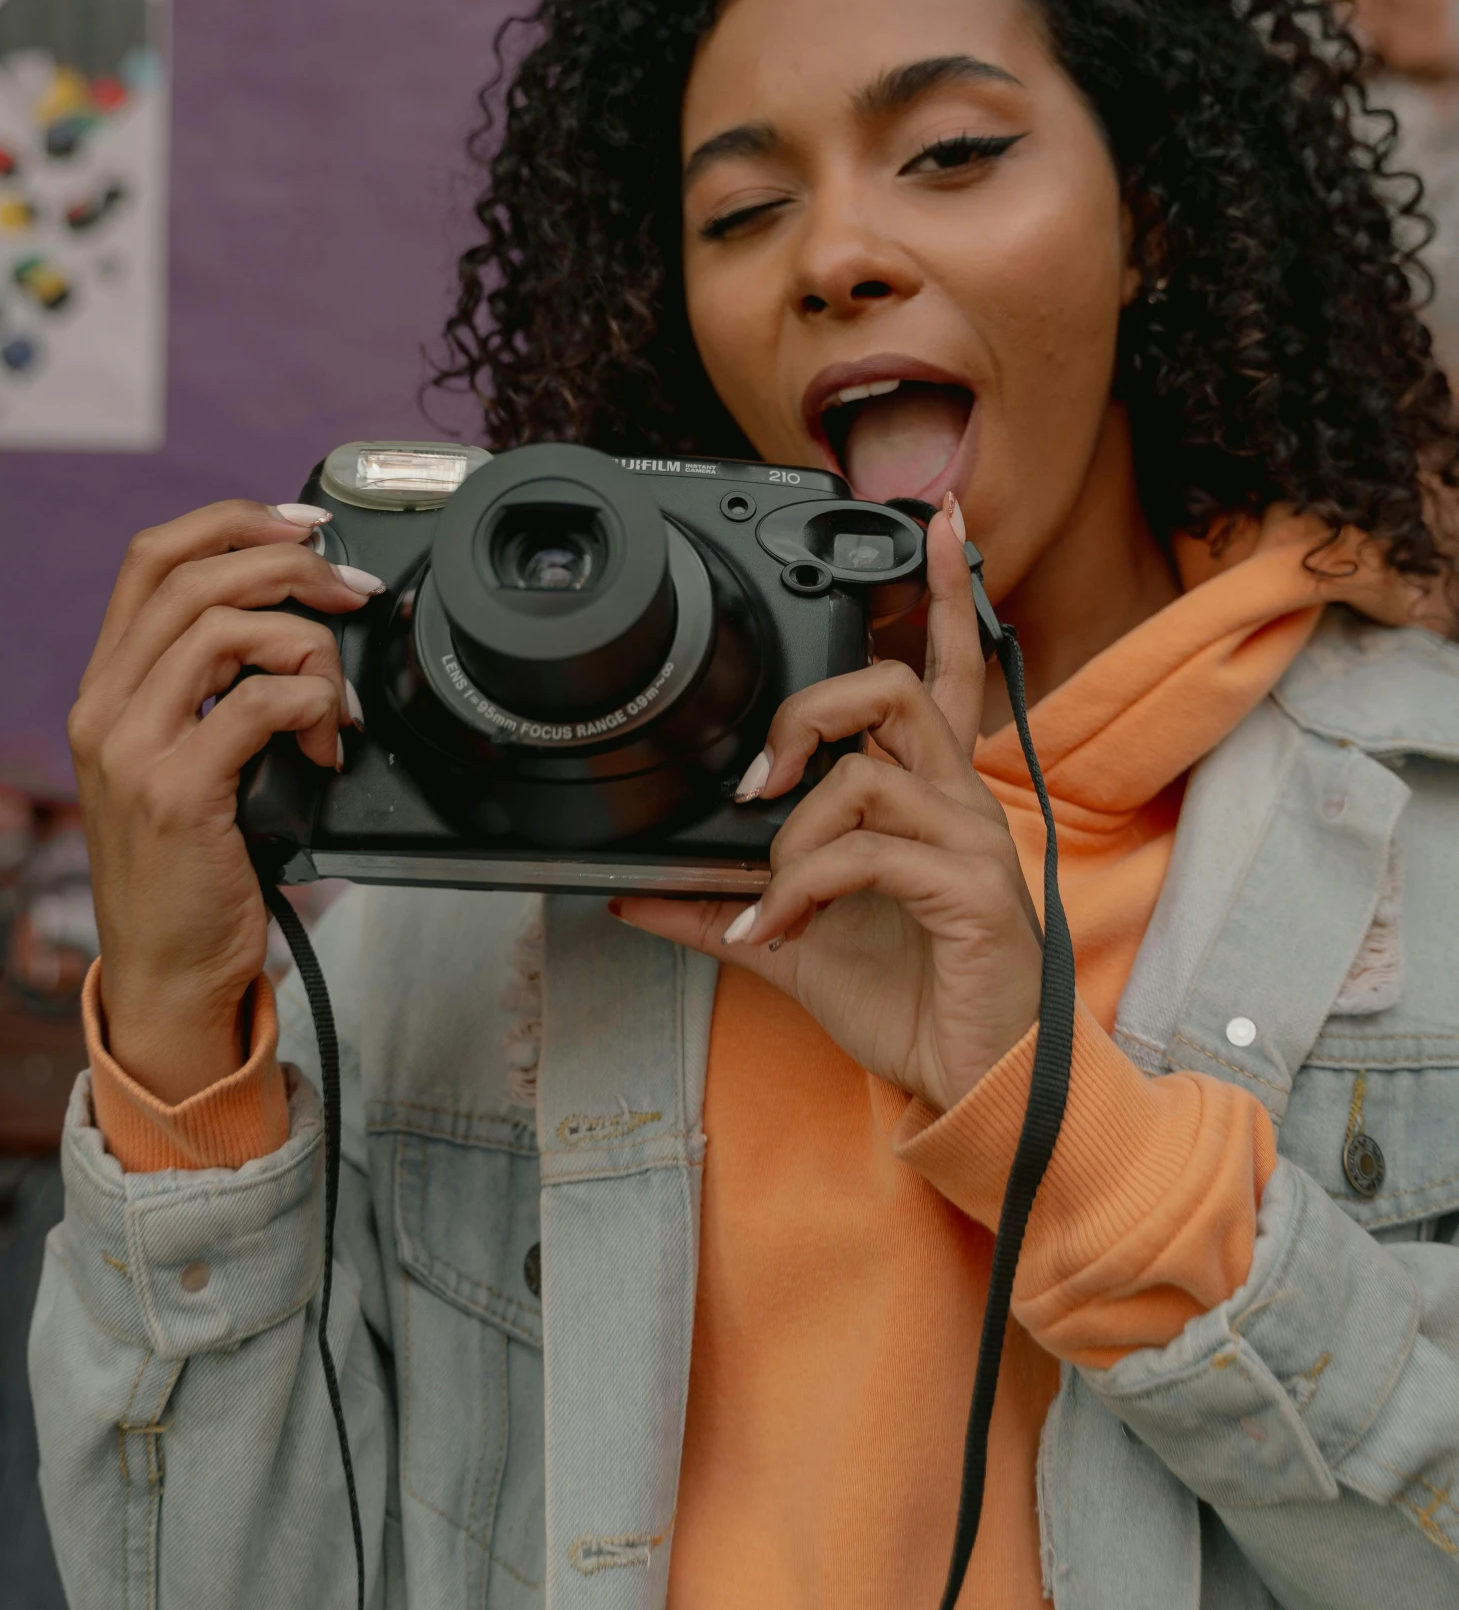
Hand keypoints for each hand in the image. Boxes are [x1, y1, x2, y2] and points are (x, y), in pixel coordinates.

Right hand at [69, 501, 381, 1102]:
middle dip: (290, 566)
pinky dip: (313, 709)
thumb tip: (302, 619)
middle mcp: (106, 708)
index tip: (305, 527)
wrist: (167, 974)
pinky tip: (327, 750)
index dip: (233, 522)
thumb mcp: (189, 760)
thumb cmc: (195, 870)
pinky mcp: (177, 792)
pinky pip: (260, 703)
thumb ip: (216, 691)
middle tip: (350, 594)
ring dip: (308, 647)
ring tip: (335, 700)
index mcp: (108, 688)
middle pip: (194, 577)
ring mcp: (132, 749)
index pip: (152, 558)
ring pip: (227, 630)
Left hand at [614, 506, 1042, 1113]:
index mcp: (929, 798)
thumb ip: (720, 910)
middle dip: (811, 712)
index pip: (947, 671)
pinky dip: (804, 887)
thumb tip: (633, 896)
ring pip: (870, 772)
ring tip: (772, 897)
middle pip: (898, 689)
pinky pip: (869, 852)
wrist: (977, 1086)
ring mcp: (971, 843)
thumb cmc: (912, 1002)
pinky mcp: (971, 892)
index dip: (941, 595)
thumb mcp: (795, 946)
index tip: (939, 523)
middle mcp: (960, 802)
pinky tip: (782, 928)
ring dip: (794, 833)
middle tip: (758, 781)